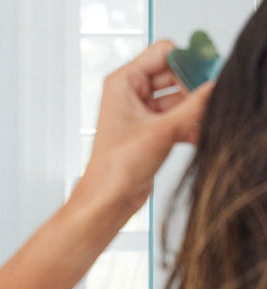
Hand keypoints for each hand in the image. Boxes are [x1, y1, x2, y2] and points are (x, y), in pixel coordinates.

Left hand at [80, 39, 213, 215]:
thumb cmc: (113, 170)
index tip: (205, 76)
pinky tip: (199, 136)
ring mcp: (142, 113)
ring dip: (194, 111)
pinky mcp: (151, 131)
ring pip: (179, 99)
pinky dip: (189, 125)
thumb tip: (214, 88)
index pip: (164, 53)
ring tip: (204, 122)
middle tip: (209, 101)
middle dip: (194, 89)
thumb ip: (193, 107)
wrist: (108, 201)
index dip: (187, 62)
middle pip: (175, 75)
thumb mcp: (161, 132)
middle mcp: (131, 94)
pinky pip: (178, 118)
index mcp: (123, 83)